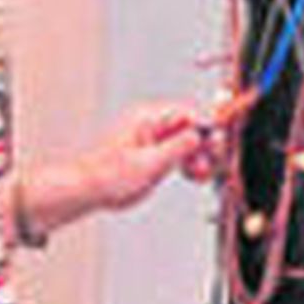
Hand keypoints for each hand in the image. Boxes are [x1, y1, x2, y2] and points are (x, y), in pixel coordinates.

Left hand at [83, 102, 206, 211]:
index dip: (205, 127)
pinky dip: (189, 163)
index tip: (216, 144)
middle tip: (209, 163)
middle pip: (191, 126)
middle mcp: (151, 124)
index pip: (187, 112)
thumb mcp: (150, 163)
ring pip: (188, 141)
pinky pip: (179, 152)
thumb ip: (178, 147)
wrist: (88, 191)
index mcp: (148, 118)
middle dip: (204, 144)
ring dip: (198, 156)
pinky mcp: (153, 154)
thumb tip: (199, 134)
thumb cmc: (107, 176)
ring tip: (200, 174)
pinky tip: (193, 175)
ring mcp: (153, 139)